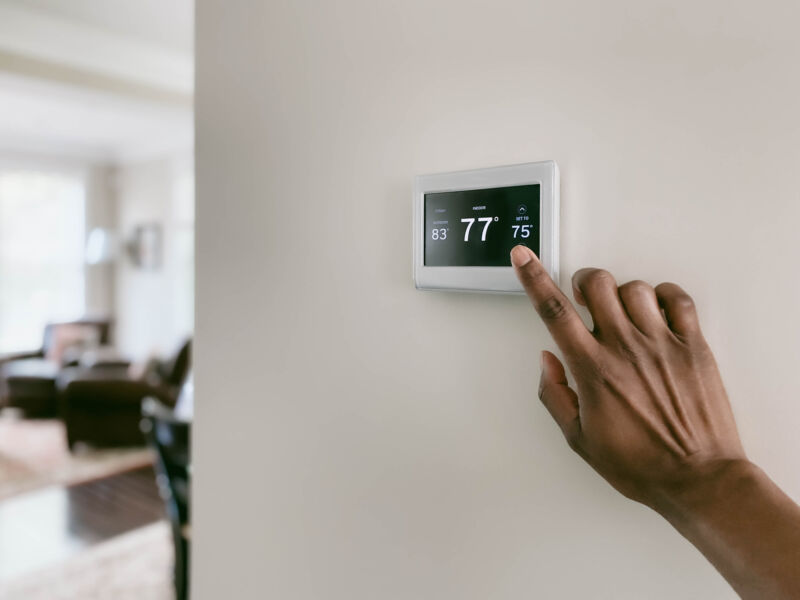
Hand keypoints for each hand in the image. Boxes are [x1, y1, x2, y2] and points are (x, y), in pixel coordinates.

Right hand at [510, 245, 745, 507]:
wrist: (699, 478)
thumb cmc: (641, 465)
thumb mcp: (579, 439)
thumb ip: (555, 394)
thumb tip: (547, 359)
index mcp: (593, 370)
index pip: (554, 311)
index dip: (534, 278)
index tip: (524, 257)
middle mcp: (625, 348)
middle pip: (597, 284)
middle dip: (583, 281)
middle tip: (584, 296)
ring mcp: (662, 343)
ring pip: (634, 287)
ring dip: (621, 293)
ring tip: (623, 313)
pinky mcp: (694, 346)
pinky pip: (678, 298)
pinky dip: (664, 295)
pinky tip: (657, 310)